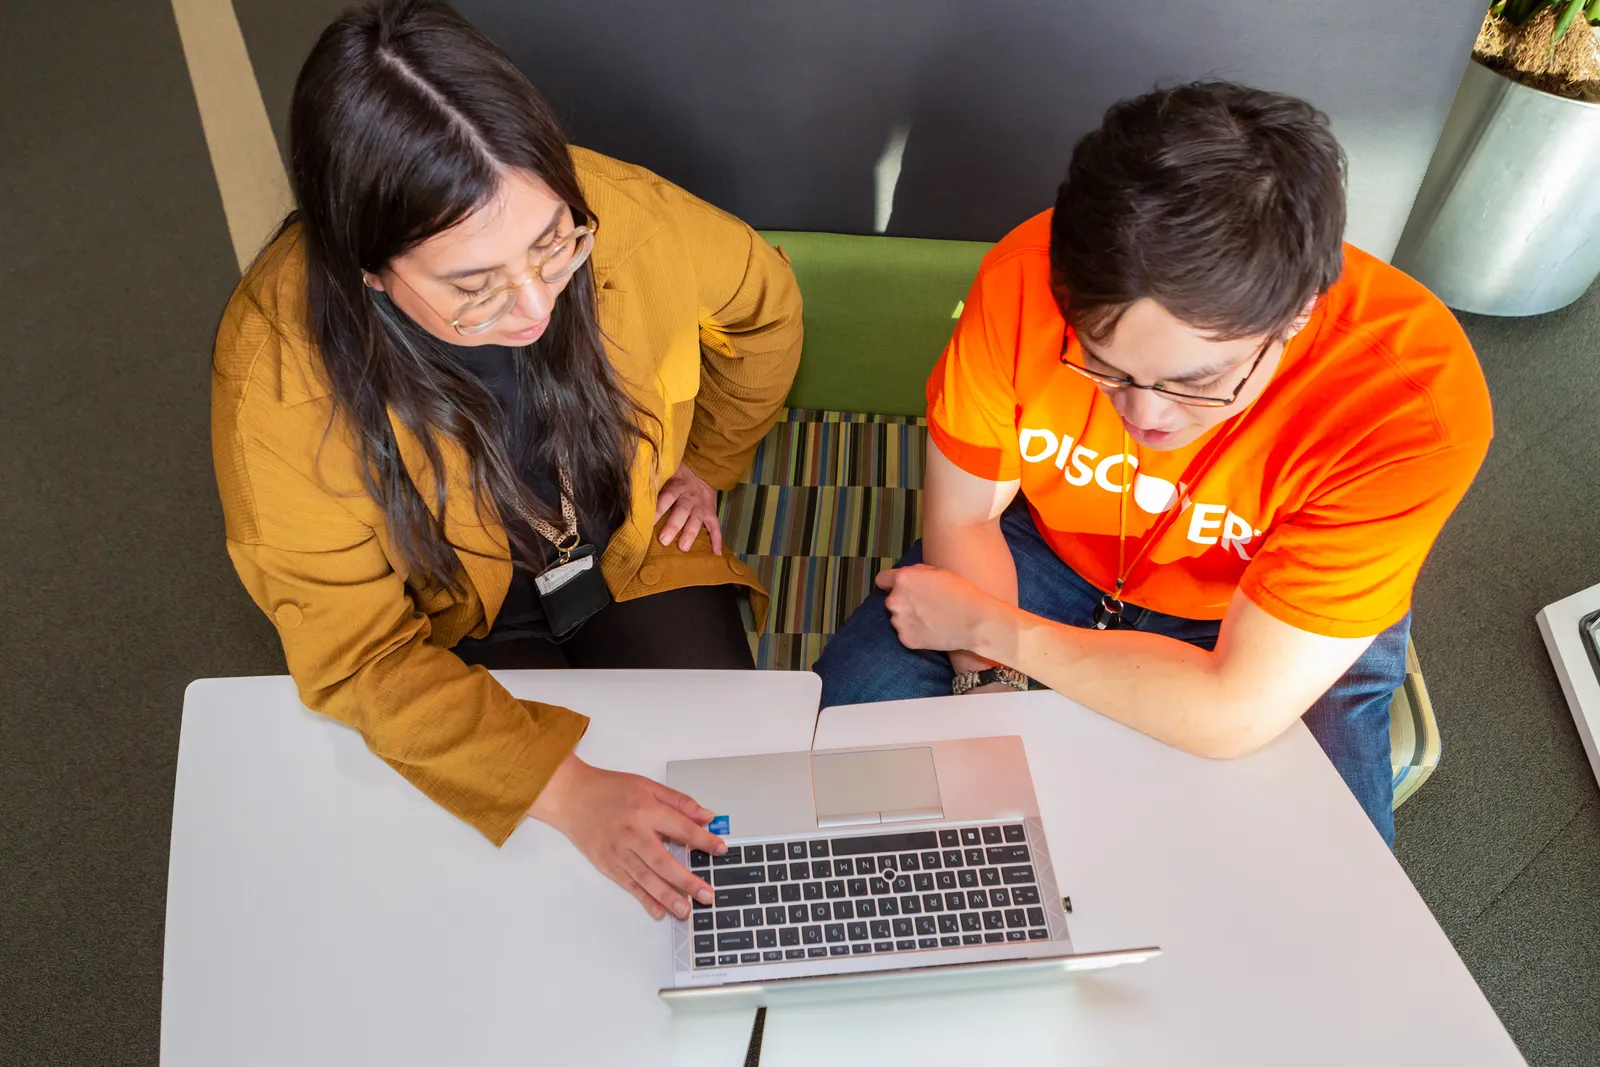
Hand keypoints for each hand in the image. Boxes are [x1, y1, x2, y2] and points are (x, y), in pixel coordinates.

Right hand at [529, 754, 727, 919]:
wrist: (572, 796)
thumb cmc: (610, 789)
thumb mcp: (648, 786)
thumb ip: (679, 802)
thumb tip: (706, 816)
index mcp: (646, 811)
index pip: (682, 828)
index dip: (703, 840)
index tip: (721, 849)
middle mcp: (633, 834)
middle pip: (664, 861)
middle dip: (687, 881)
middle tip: (707, 896)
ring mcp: (618, 852)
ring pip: (646, 879)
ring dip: (668, 897)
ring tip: (686, 911)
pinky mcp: (607, 864)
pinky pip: (629, 885)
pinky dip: (644, 899)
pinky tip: (658, 911)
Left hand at [654, 463, 723, 553]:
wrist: (704, 472)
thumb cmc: (679, 477)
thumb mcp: (668, 473)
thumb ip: (656, 482)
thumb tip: (636, 492)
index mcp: (677, 487)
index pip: (666, 498)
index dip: (658, 510)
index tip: (648, 523)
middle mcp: (689, 497)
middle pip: (682, 511)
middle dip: (673, 526)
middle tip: (663, 540)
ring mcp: (701, 506)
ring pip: (696, 520)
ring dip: (690, 534)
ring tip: (683, 548)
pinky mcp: (711, 514)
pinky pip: (715, 527)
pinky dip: (716, 540)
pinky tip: (716, 554)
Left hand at [875, 563, 1007, 654]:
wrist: (975, 622)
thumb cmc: (961, 593)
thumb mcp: (938, 571)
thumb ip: (916, 573)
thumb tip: (904, 578)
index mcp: (903, 579)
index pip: (882, 579)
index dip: (891, 583)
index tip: (899, 588)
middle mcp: (895, 600)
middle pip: (892, 600)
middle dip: (904, 601)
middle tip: (925, 605)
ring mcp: (899, 622)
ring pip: (898, 618)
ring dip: (909, 618)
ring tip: (931, 619)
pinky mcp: (906, 639)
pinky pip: (906, 634)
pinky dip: (915, 633)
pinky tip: (932, 630)